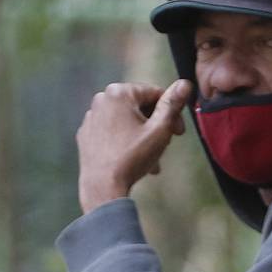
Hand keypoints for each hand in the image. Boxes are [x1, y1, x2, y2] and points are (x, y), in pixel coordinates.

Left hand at [75, 79, 191, 213]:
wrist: (102, 187)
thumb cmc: (132, 158)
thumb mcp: (160, 129)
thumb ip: (173, 104)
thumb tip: (185, 84)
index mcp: (119, 92)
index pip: (156, 94)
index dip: (172, 113)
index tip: (179, 133)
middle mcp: (101, 99)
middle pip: (140, 107)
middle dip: (156, 126)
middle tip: (165, 146)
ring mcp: (91, 118)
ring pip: (126, 122)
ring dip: (143, 137)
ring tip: (152, 159)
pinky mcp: (86, 135)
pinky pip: (112, 132)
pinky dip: (125, 142)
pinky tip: (134, 160)